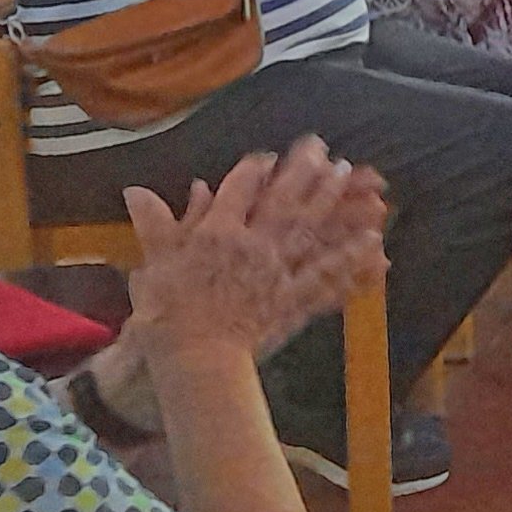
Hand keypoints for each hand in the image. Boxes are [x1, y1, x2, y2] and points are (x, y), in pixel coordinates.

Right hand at [120, 139, 386, 360]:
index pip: (239, 189)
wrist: (192, 359)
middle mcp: (251, 246)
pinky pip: (327, 276)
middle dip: (306, 172)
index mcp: (215, 234)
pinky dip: (352, 259)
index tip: (269, 157)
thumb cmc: (164, 315)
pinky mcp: (293, 299)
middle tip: (326, 153)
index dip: (256, 168)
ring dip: (335, 203)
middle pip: (284, 200)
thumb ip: (154, 225)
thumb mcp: (152, 266)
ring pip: (310, 230)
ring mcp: (276, 272)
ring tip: (356, 182)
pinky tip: (375, 243)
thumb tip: (135, 190)